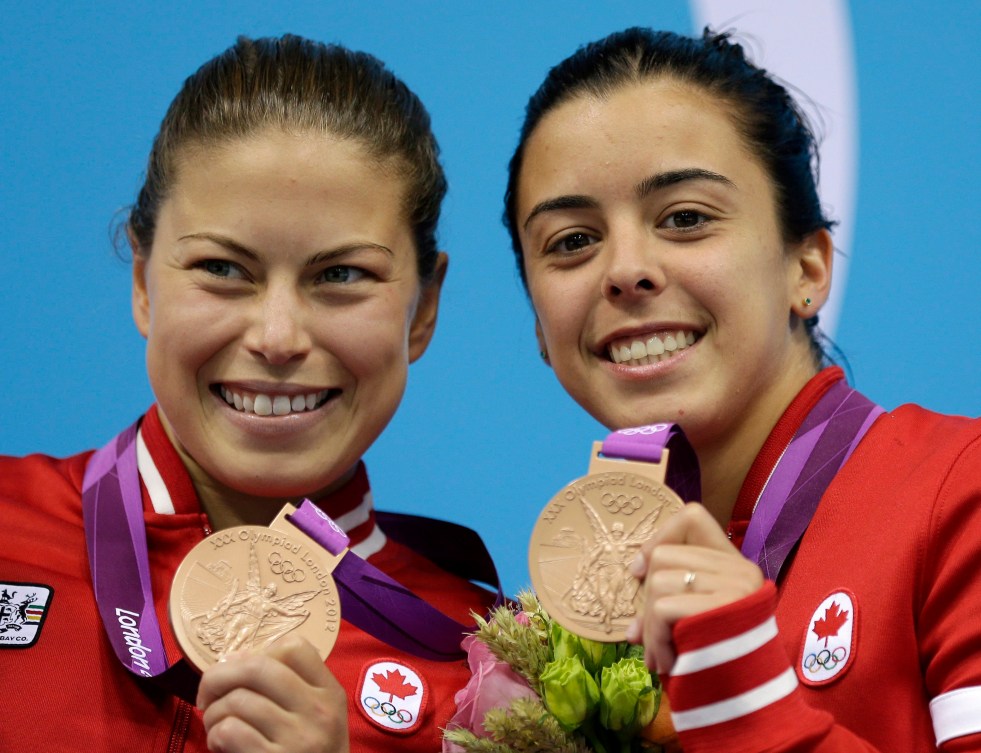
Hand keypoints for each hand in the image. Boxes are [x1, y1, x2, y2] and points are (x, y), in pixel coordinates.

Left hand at [197, 635, 348, 752]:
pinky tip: (220, 743)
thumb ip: (291, 687)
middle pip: (258, 667)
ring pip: (238, 700)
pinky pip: (230, 731)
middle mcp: (318, 711)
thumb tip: (232, 659)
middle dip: (219, 675)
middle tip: (207, 693)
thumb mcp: (318, 716)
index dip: (259, 652)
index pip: (295, 647)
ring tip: (216, 725)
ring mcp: (298, 739)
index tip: (243, 672)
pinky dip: (215, 734)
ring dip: (214, 712)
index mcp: (329, 692)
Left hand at [626, 503, 763, 674]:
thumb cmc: (719, 662)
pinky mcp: (722, 609)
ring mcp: (735, 588)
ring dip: (649, 627)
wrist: (754, 705)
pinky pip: (661, 608)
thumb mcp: (696, 620)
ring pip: (657, 582)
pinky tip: (668, 663)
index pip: (691, 517)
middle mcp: (741, 570)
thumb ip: (672, 598)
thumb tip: (630, 604)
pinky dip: (654, 638)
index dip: (659, 537)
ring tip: (660, 657)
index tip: (641, 572)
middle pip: (663, 556)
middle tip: (649, 638)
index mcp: (736, 565)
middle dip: (646, 600)